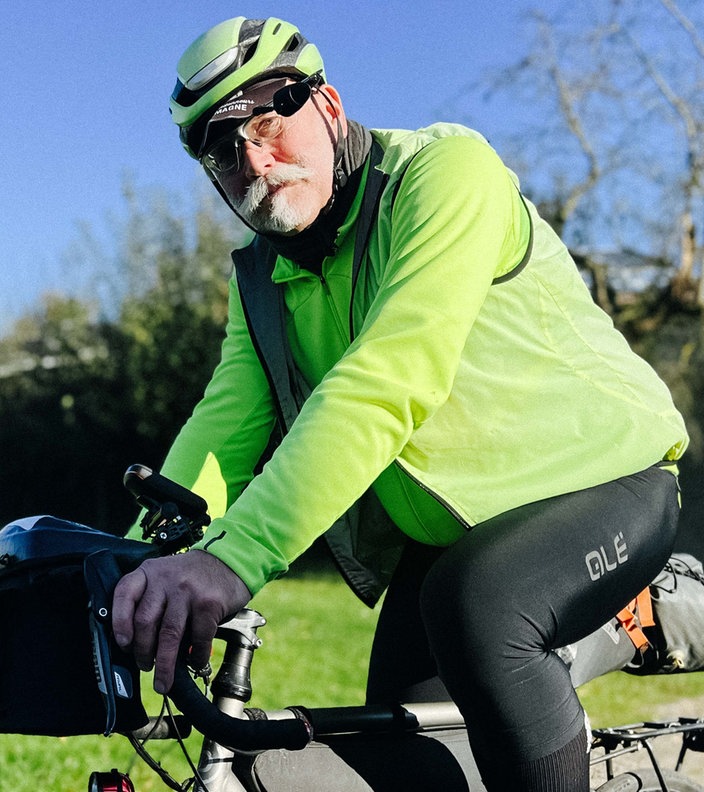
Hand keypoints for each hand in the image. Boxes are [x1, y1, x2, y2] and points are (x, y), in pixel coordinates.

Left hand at [112, 550, 250, 693]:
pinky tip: (195, 661)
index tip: (123, 644)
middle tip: (145, 666)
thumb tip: (137, 644)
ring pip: (169, 635)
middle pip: (145, 621)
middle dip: (142, 651)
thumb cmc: (193, 576)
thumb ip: (150, 599)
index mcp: (150, 572)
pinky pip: (197, 638)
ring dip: (164, 665)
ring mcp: (188, 591)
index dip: (119, 622)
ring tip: (163, 683)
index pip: (125, 594)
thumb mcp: (166, 576)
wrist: (230, 562)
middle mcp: (166, 579)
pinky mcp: (208, 603)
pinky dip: (195, 656)